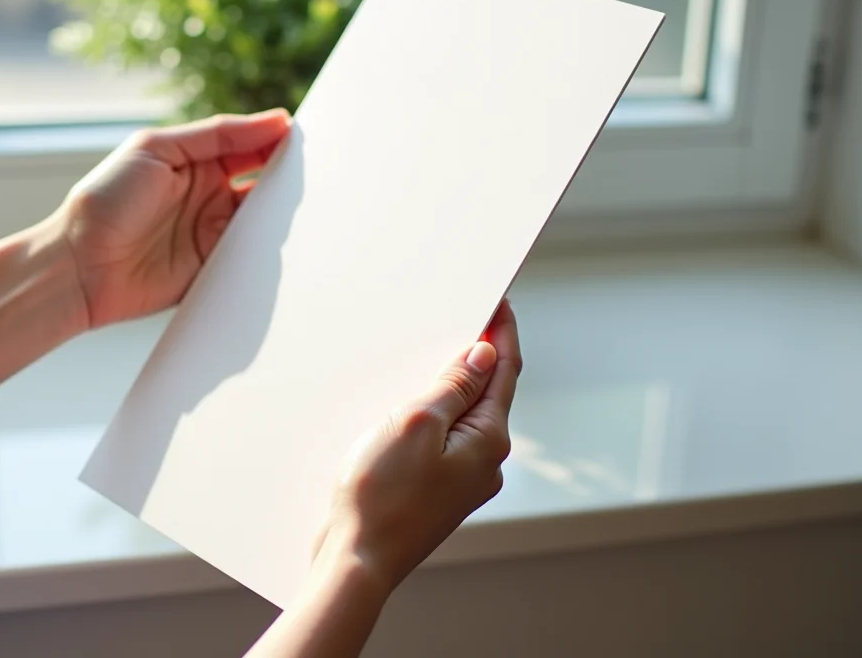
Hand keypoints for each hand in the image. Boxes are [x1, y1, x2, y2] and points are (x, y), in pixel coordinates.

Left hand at [49, 110, 291, 331]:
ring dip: (281, 214)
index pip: (248, 145)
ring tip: (302, 206)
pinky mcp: (213, 269)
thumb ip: (217, 135)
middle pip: (263, 183)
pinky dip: (267, 252)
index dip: (275, 139)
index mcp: (195, 161)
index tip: (301, 136)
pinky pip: (250, 258)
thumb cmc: (106, 201)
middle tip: (313, 171)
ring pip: (263, 221)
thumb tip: (273, 120)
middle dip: (287, 177)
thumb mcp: (157, 149)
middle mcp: (208, 196)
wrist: (79, 267)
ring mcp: (212, 234)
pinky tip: (280, 241)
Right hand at [314, 300, 522, 593]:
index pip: (504, 371)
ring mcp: (462, 480)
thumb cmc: (382, 496)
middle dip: (475, 355)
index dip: (503, 331)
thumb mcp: (416, 423)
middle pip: (487, 393)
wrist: (356, 561)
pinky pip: (441, 440)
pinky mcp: (436, 492)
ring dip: (449, 386)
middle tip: (463, 316)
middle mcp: (484, 462)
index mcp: (488, 441)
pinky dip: (432, 415)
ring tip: (429, 355)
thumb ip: (453, 386)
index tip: (500, 299)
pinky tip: (407, 407)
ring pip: (462, 417)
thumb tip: (484, 355)